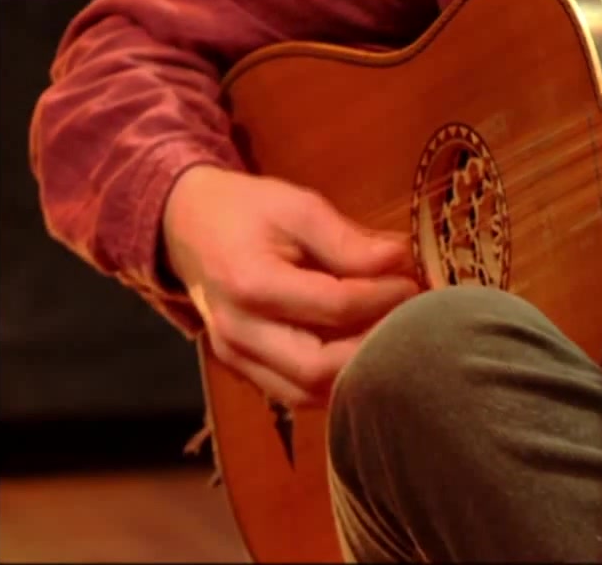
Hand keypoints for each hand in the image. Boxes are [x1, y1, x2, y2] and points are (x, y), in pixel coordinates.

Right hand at [162, 166, 420, 405]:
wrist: (187, 226)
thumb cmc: (246, 211)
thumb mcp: (298, 206)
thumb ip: (349, 240)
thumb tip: (401, 261)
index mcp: (251, 284)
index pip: (334, 307)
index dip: (384, 298)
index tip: (414, 283)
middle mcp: (238, 332)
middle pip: (319, 369)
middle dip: (375, 349)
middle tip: (411, 322)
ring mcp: (236, 358)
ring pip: (308, 394)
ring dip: (357, 373)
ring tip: (391, 339)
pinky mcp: (243, 370)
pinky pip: (296, 394)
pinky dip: (335, 381)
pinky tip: (362, 352)